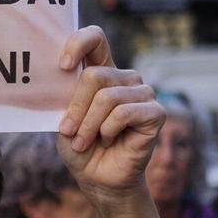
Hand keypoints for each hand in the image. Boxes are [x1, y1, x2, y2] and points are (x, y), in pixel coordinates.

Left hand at [54, 29, 162, 199]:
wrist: (98, 179)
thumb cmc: (80, 147)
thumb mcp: (63, 119)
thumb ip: (65, 95)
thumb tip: (62, 73)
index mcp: (101, 72)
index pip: (96, 38)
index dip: (79, 43)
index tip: (62, 65)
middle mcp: (124, 78)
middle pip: (94, 75)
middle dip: (76, 108)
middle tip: (68, 131)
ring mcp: (142, 93)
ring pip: (107, 97)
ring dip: (89, 125)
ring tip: (84, 142)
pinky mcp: (155, 112)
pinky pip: (123, 112)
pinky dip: (107, 130)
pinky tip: (108, 140)